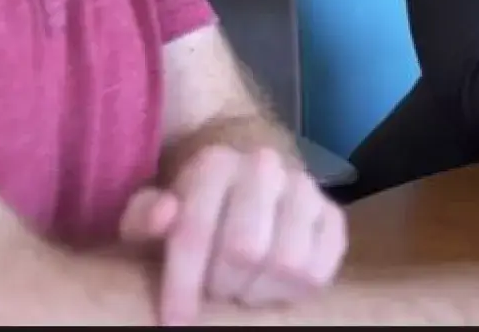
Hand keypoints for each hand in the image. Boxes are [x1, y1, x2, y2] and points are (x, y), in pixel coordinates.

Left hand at [116, 145, 345, 324]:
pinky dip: (294, 291)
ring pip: (288, 263)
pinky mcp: (333, 216)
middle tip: (214, 290)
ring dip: (258, 291)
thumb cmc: (192, 208)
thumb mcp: (155, 213)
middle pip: (244, 251)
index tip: (175, 320)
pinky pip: (321, 270)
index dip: (182, 284)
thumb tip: (164, 215)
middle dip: (222, 284)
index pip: (195, 232)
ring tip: (241, 288)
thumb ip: (144, 217)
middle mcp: (264, 166)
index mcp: (215, 163)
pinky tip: (270, 285)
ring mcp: (304, 189)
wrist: (243, 183)